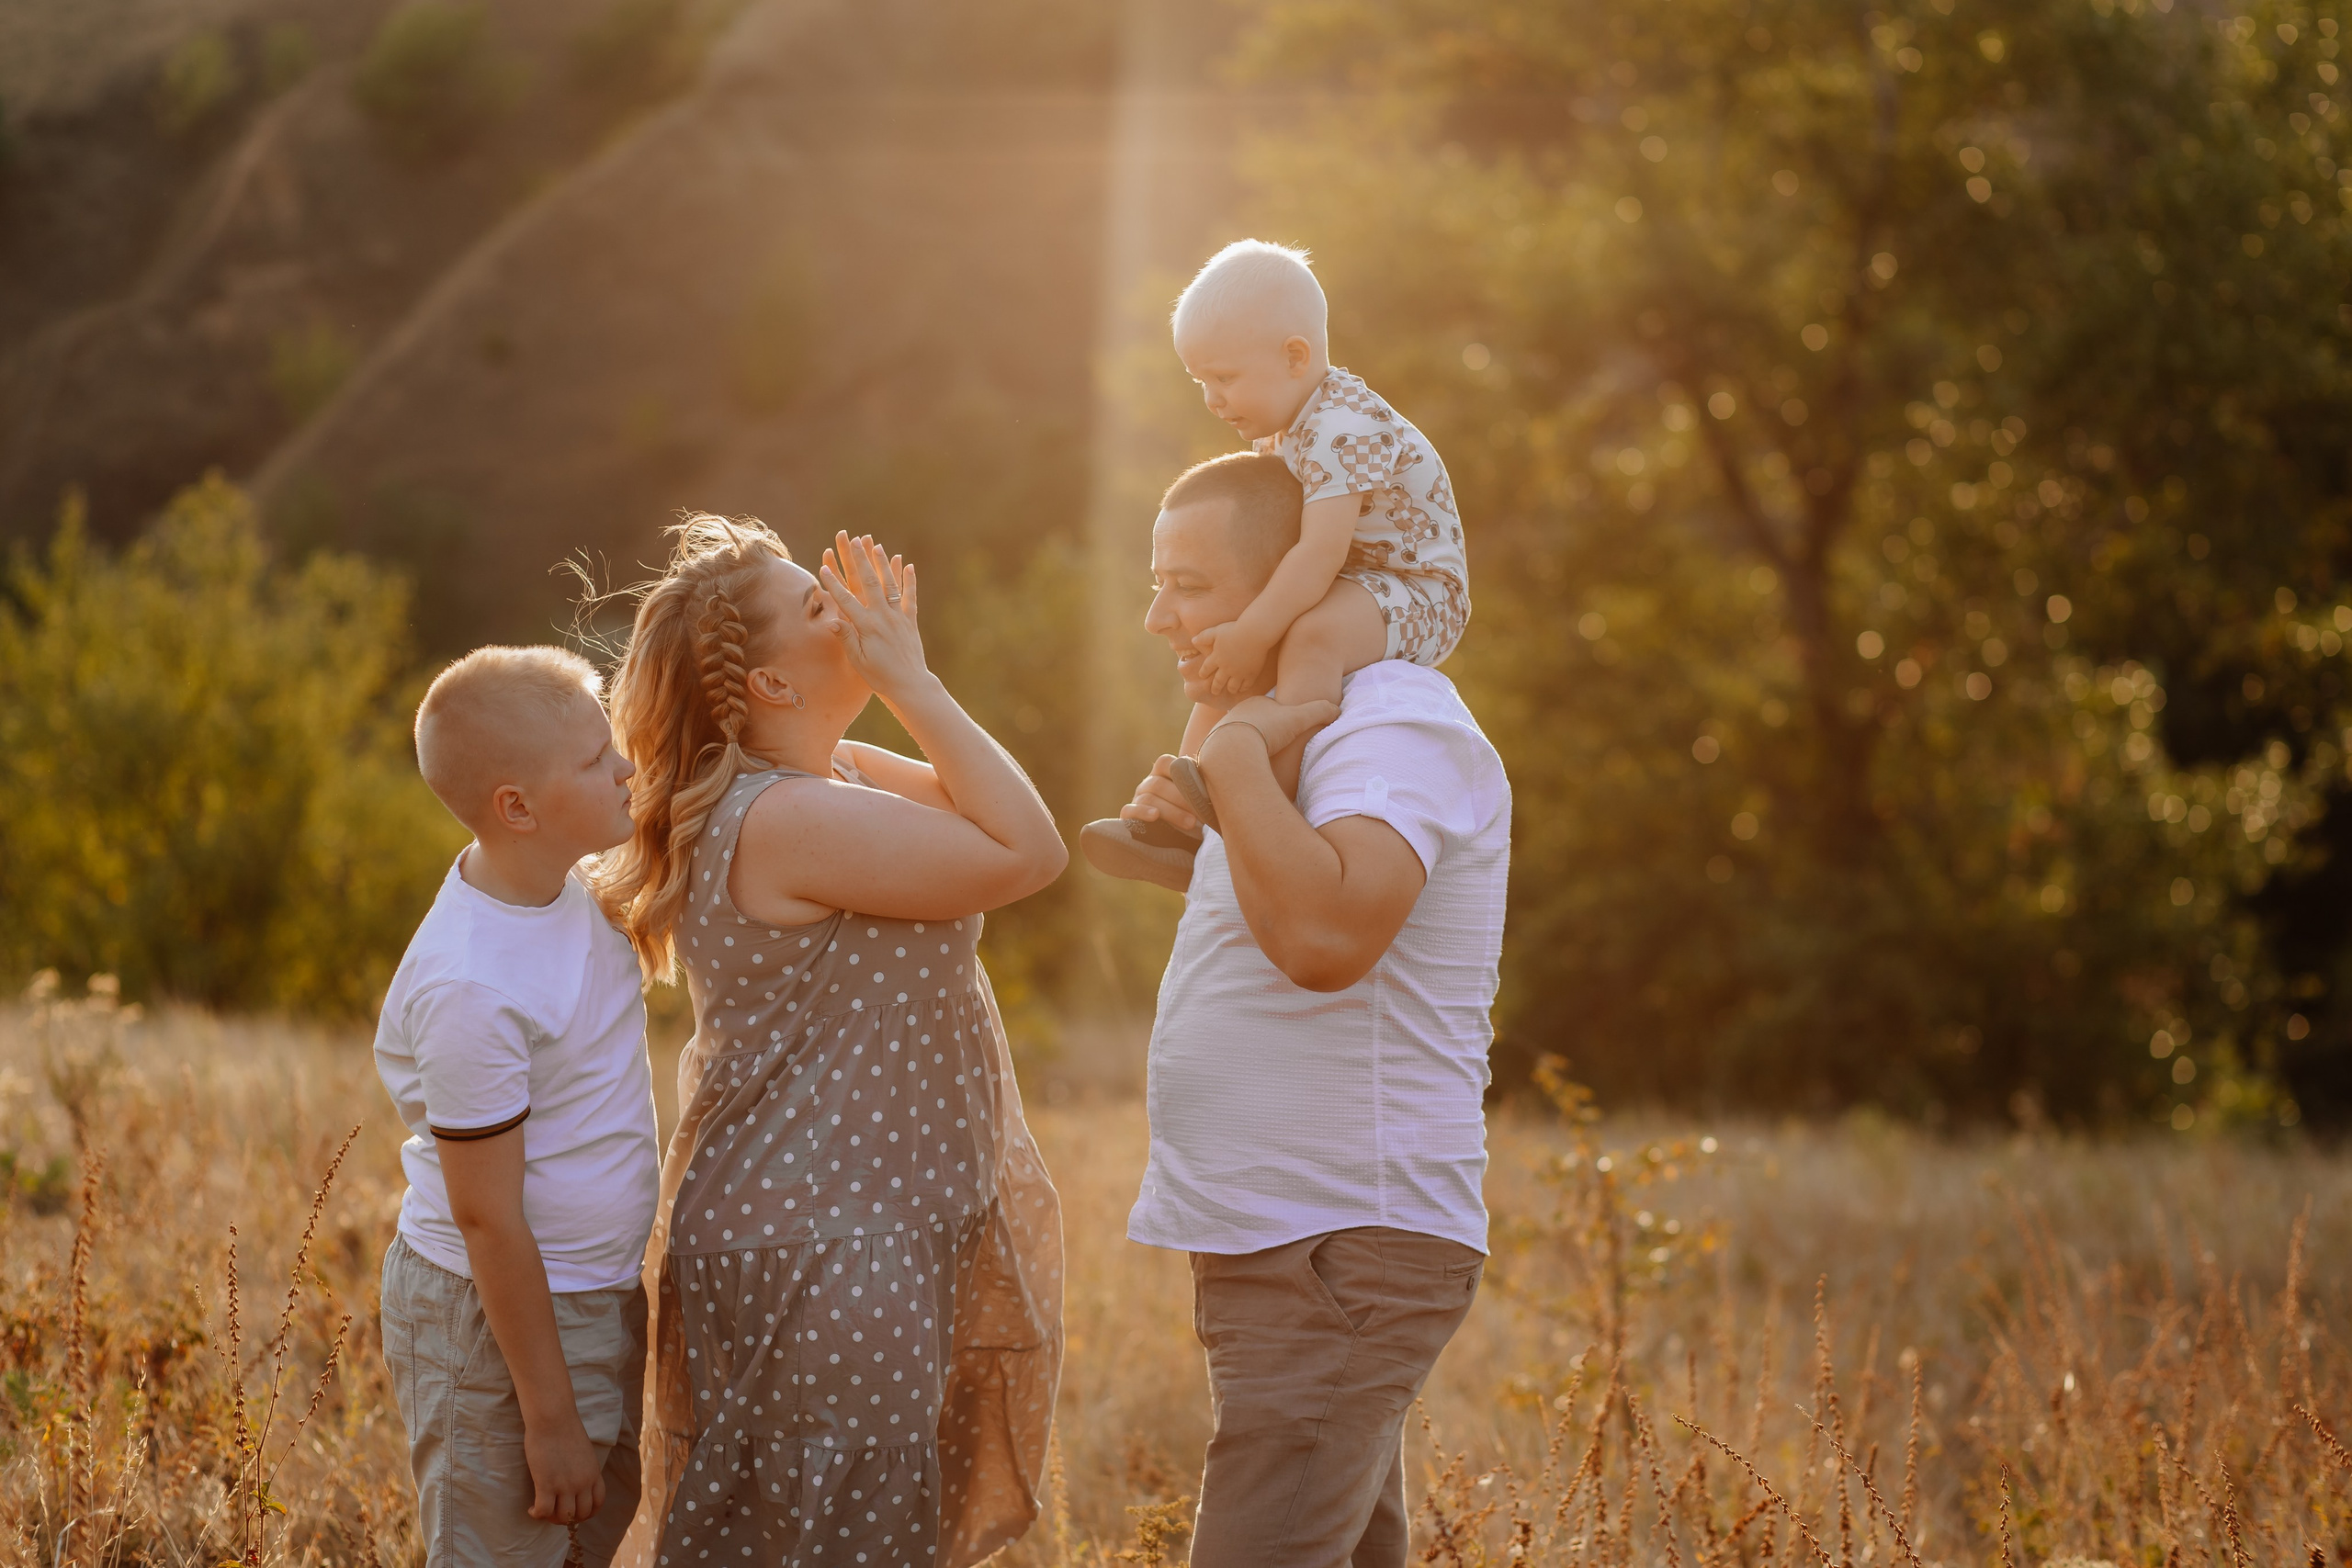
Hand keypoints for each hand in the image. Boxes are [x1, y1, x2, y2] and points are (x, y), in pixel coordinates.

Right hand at [525, 1417, 604, 1524]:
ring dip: (551, 1519)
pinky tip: (531, 1509)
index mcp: (594, 1474)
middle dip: (568, 1519)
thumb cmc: (565, 1429)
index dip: (586, 1513)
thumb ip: (583, 1469)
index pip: (597, 1504)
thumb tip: (575, 1480)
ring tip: (542, 1511)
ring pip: (562, 1517)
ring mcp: (565, 1485)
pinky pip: (543, 1511)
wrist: (554, 1418)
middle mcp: (583, 1482)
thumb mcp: (584, 1453)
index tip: (574, 1511)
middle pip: (580, 1515)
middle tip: (555, 1512)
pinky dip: (536, 1514)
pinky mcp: (546, 1484)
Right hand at [820, 533, 930, 701]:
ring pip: (889, 584)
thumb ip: (846, 639)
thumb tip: (832, 620)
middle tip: (852, 541)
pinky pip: (910, 596)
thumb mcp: (858, 660)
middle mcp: (883, 617)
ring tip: (876, 545)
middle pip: (869, 583)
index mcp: (866, 627)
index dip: (833, 583)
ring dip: (882, 563)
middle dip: (859, 560)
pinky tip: (907, 564)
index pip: (846, 600)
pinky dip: (909, 580)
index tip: (823, 566)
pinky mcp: (910, 620)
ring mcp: (898, 617)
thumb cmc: (879, 676)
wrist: (909, 684)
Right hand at [1118, 756, 1201, 834]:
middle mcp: (1148, 783)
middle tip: (1200, 813)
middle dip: (1181, 798)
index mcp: (1163, 773)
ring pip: (1149, 799)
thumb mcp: (1197, 800)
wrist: (1181, 838)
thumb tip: (1218, 785)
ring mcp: (1137, 799)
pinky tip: (1155, 816)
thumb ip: (1200, 789)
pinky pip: (1130, 811)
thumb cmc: (1193, 814)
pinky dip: (1142, 812)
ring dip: (1172, 811)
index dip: (1180, 771)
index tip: (1199, 788)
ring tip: (1191, 823)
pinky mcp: (1129, 816)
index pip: (1165, 762)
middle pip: (1158, 784)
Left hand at [1192, 620, 1272, 696]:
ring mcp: (1239, 672)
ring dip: (1230, 689)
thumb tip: (1193, 640)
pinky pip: (1246, 685)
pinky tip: (1242, 688)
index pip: (1206, 668)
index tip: (1202, 676)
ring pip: (1232, 686)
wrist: (1254, 633)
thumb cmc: (1234, 629)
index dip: (1203, 673)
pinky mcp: (1251, 673)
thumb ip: (1204, 636)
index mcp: (1216, 658)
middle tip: (1214, 691)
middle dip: (1215, 687)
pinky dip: (1243, 688)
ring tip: (1231, 690)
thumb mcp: (1216, 631)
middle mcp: (1226, 668)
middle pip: (1218, 681)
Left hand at [1203, 694, 1341, 764]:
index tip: (1291, 734)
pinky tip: (1249, 769)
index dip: (1285, 722)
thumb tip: (1337, 710)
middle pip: (1257, 725)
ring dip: (1253, 749)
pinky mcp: (1215, 751)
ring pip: (1243, 740)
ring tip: (1265, 763)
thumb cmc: (1265, 731)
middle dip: (1268, 736)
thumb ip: (1319, 711)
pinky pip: (1232, 755)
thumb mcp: (1298, 718)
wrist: (1230, 749)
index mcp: (1255, 703)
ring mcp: (1223, 732)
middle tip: (1279, 750)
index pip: (1273, 711)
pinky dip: (1241, 761)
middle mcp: (1236, 715)